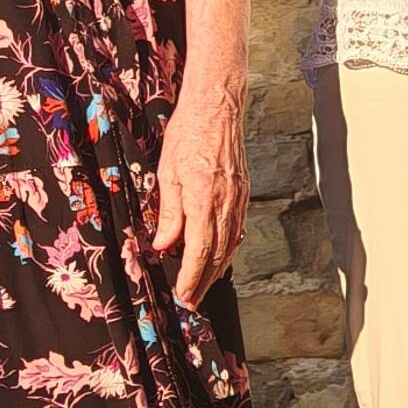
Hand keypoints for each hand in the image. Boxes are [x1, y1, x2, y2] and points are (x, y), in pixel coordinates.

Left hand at [150, 81, 246, 303]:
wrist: (217, 106)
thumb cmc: (188, 133)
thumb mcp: (167, 173)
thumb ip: (169, 213)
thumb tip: (163, 244)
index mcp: (204, 200)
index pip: (199, 251)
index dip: (191, 277)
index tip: (183, 294)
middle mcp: (226, 204)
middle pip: (217, 255)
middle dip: (204, 281)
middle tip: (191, 300)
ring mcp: (238, 199)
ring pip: (230, 244)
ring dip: (217, 270)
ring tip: (204, 286)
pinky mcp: (243, 192)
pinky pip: (237, 229)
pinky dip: (228, 249)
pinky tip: (221, 257)